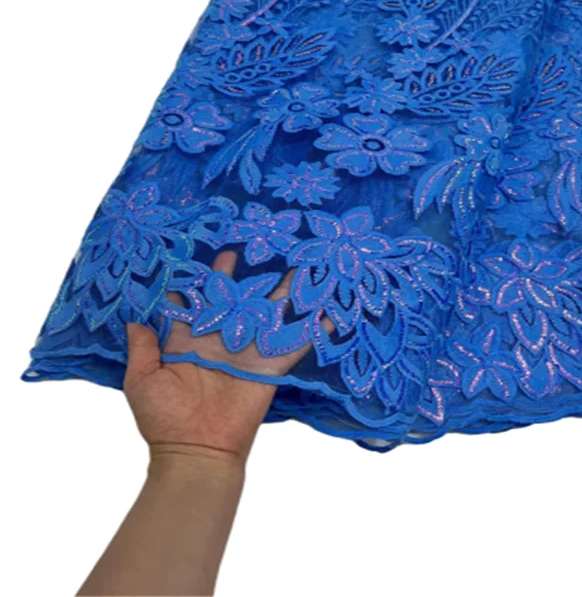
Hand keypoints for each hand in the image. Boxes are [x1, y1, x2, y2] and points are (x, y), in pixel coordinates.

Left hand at [123, 250, 331, 465]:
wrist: (196, 450)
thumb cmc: (164, 418)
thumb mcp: (143, 380)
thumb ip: (143, 347)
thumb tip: (133, 319)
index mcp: (192, 339)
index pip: (200, 301)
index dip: (205, 280)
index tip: (213, 258)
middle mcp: (224, 339)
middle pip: (239, 299)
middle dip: (246, 276)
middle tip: (257, 247)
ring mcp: (250, 350)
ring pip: (271, 313)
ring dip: (287, 292)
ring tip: (303, 266)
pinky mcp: (271, 366)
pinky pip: (296, 344)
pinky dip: (316, 328)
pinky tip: (331, 309)